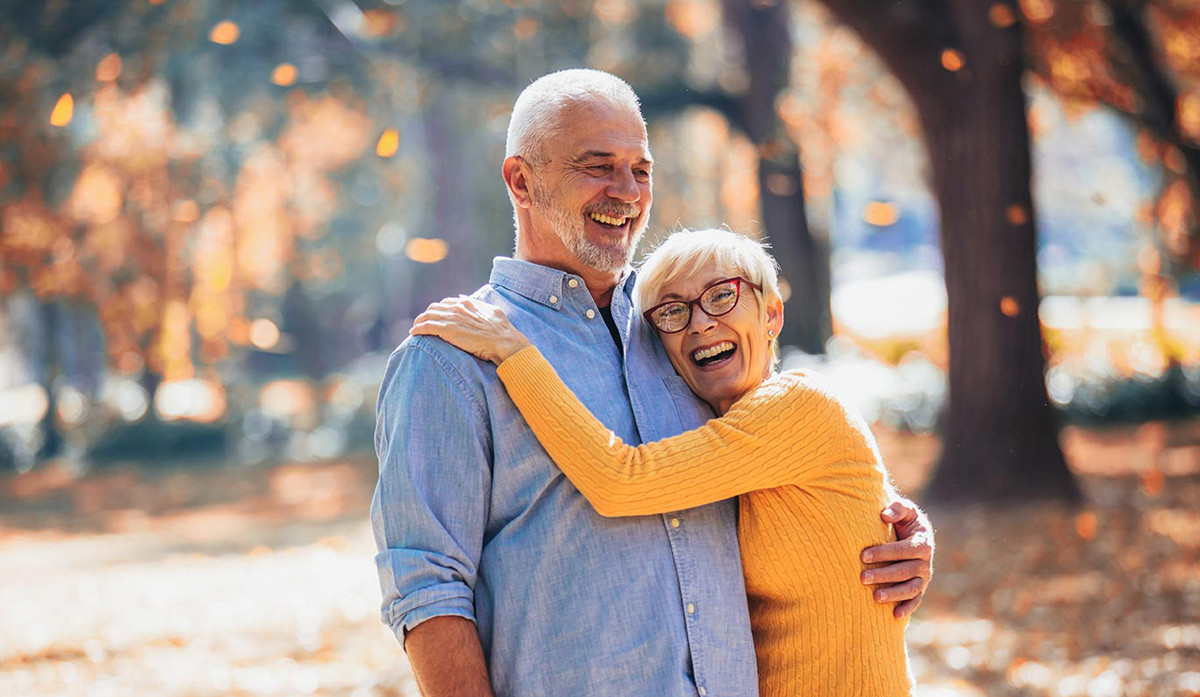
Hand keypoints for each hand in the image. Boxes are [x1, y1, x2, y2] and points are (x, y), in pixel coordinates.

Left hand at [411, 296, 530, 364]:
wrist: (503, 341)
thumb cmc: (502, 330)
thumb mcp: (491, 311)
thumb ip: (477, 304)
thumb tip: (463, 297)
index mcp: (467, 303)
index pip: (447, 302)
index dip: (439, 309)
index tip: (435, 315)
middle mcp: (457, 307)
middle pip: (434, 308)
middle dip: (427, 314)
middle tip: (422, 322)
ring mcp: (451, 318)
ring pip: (428, 316)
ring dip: (419, 321)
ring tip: (415, 328)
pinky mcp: (447, 330)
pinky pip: (426, 327)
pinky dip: (418, 329)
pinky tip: (413, 333)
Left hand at [860, 498, 933, 618]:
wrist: (912, 533)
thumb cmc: (903, 520)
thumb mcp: (904, 510)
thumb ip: (897, 509)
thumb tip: (884, 515)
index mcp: (922, 543)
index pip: (903, 550)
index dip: (884, 553)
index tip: (863, 556)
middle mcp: (925, 562)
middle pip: (904, 571)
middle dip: (883, 575)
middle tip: (862, 577)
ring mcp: (923, 577)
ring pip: (910, 588)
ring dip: (894, 594)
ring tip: (875, 597)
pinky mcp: (919, 588)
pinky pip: (915, 600)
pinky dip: (907, 608)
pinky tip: (894, 615)